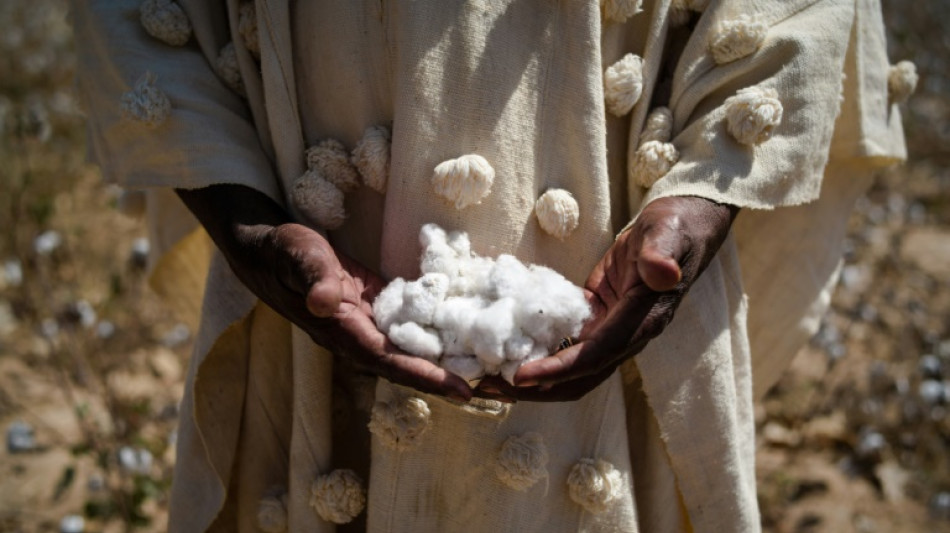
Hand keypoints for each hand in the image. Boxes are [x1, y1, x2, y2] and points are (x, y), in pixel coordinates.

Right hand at [177, 185, 472, 400]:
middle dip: (446, 382)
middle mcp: (357, 336)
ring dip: (445, 365)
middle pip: (407, 367)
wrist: (269, 249)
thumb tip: (324, 302)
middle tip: (492, 392)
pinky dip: (435, 339)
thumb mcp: (297, 255)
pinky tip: (463, 340)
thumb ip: (313, 277)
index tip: (461, 391)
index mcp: (342, 329)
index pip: (389, 361)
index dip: (425, 377)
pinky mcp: (375, 309)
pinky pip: (408, 331)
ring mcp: (366, 325)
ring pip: (411, 353)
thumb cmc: (283, 250)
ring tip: (488, 375)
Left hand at [476, 196, 737, 401]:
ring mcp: (611, 331)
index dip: (559, 370)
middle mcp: (626, 336)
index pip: (596, 355)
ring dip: (530, 379)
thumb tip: (661, 273)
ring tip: (486, 380)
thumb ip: (661, 253)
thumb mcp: (667, 232)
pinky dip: (537, 354)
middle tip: (486, 388)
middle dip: (533, 388)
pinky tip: (506, 353)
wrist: (682, 226)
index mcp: (642, 321)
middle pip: (578, 377)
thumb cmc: (674, 227)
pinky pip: (566, 346)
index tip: (522, 377)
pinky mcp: (597, 319)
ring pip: (569, 370)